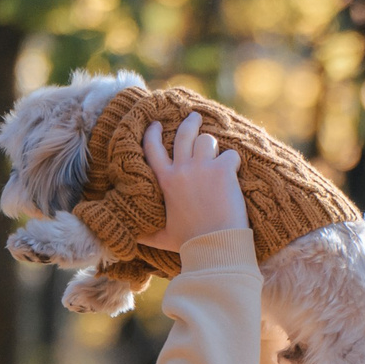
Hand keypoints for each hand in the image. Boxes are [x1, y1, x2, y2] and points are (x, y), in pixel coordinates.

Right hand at [138, 112, 245, 252]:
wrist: (214, 247)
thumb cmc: (188, 243)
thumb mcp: (160, 237)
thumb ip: (145, 235)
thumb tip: (130, 238)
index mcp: (165, 181)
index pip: (152, 148)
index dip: (152, 133)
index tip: (155, 124)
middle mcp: (182, 169)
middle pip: (183, 134)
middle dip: (189, 122)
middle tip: (195, 117)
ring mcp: (202, 167)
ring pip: (207, 140)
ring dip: (213, 146)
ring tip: (217, 153)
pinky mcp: (222, 170)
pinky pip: (230, 155)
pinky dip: (233, 162)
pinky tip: (234, 174)